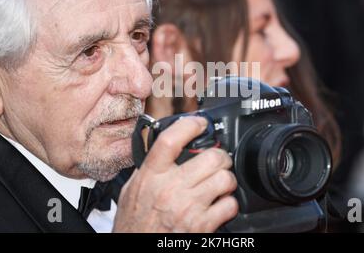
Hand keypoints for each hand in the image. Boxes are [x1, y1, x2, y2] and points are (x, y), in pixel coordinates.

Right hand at [112, 116, 238, 231]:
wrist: (137, 250)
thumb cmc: (134, 223)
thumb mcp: (133, 190)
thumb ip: (149, 168)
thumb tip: (165, 148)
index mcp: (151, 176)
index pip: (171, 139)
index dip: (190, 125)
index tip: (199, 123)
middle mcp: (171, 188)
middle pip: (211, 157)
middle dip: (220, 157)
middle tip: (217, 161)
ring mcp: (188, 207)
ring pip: (225, 179)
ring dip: (227, 180)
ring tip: (220, 183)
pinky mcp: (202, 226)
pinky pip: (229, 205)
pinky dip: (229, 204)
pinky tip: (219, 204)